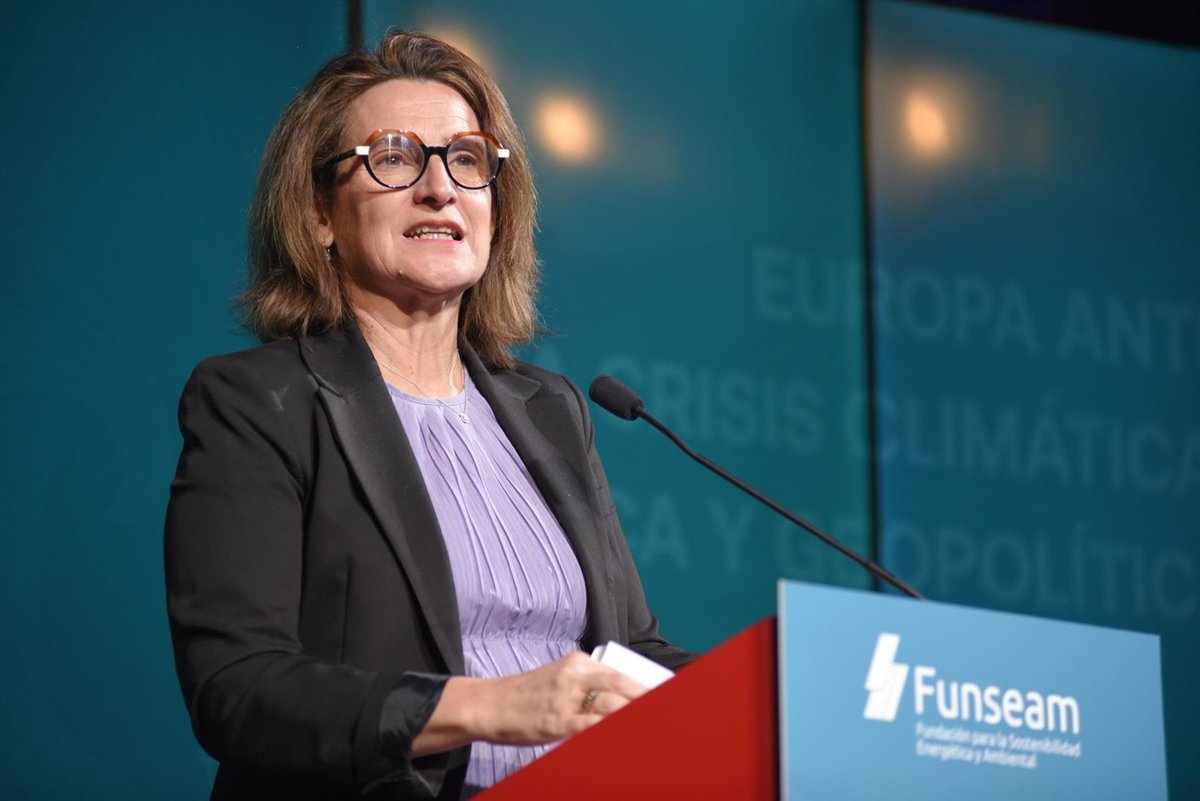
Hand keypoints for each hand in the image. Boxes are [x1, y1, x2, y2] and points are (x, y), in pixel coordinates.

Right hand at [469, 651, 649, 744]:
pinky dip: (609, 729)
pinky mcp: (556, 722)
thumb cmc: (525, 695)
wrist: (488, 704)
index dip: (645, 685)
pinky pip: (589, 726)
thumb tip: (619, 699)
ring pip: (610, 705)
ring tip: (653, 724)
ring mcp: (565, 699)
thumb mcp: (558, 677)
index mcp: (577, 662)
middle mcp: (574, 676)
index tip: (665, 694)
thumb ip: (586, 683)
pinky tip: (623, 734)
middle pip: (621, 686)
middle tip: (668, 710)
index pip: (620, 672)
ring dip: (633, 714)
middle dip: (647, 698)